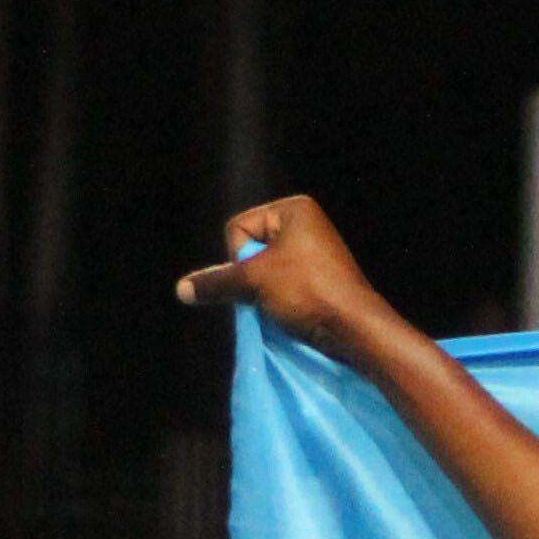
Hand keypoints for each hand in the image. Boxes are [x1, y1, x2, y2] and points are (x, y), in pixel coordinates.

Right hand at [175, 194, 402, 367]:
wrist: (356, 329)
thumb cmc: (307, 292)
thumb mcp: (253, 282)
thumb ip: (215, 283)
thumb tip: (182, 290)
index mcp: (295, 209)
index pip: (239, 228)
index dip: (241, 258)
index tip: (262, 277)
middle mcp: (308, 225)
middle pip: (254, 252)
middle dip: (254, 278)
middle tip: (271, 296)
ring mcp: (319, 253)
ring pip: (269, 274)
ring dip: (268, 294)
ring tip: (285, 308)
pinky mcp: (325, 281)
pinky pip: (288, 288)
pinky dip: (284, 303)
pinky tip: (293, 316)